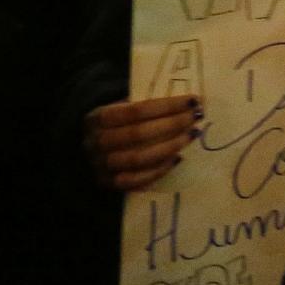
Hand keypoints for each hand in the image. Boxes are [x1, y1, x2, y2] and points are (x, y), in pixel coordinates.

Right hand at [84, 94, 199, 191]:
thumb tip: (185, 103)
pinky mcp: (108, 183)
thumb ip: (144, 105)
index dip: (166, 106)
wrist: (88, 150)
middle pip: (138, 134)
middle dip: (172, 124)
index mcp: (98, 118)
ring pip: (138, 158)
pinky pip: (136, 180)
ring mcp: (101, 165)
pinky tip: (178, 158)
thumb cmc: (115, 123)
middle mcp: (96, 142)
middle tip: (196, 118)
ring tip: (191, 135)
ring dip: (169, 146)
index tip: (192, 101)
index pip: (136, 110)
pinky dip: (159, 170)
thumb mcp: (119, 107)